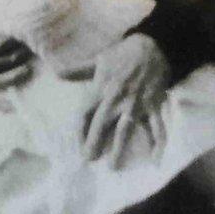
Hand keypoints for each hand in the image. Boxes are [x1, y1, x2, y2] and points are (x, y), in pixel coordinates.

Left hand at [82, 33, 170, 167]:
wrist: (153, 46)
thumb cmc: (123, 54)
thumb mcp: (98, 60)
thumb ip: (78, 70)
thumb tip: (55, 73)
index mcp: (103, 88)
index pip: (87, 111)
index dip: (80, 128)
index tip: (76, 144)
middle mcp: (118, 99)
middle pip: (103, 123)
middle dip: (95, 142)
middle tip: (89, 159)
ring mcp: (137, 104)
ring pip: (127, 129)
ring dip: (119, 148)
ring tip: (113, 166)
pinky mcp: (154, 106)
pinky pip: (157, 127)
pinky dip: (159, 144)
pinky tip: (155, 162)